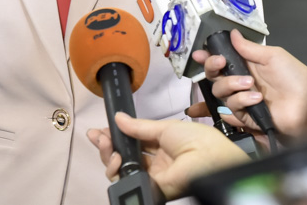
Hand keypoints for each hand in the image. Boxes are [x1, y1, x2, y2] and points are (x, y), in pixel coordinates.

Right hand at [87, 114, 246, 199]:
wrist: (209, 159)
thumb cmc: (196, 140)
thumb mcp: (165, 127)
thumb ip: (139, 126)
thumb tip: (119, 119)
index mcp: (162, 145)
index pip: (133, 141)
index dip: (117, 135)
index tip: (101, 129)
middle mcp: (156, 162)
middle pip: (125, 155)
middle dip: (108, 145)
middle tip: (97, 136)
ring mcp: (152, 175)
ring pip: (123, 169)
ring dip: (110, 156)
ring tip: (106, 144)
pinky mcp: (151, 188)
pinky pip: (128, 180)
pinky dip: (117, 170)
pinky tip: (116, 158)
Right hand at [187, 29, 306, 138]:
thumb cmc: (295, 77)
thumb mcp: (273, 56)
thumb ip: (249, 48)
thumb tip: (232, 34)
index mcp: (247, 67)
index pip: (221, 62)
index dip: (208, 58)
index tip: (200, 54)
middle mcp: (242, 83)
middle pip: (214, 78)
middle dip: (212, 68)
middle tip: (220, 63)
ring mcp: (244, 101)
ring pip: (220, 94)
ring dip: (232, 86)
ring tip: (250, 85)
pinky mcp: (247, 118)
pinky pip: (232, 111)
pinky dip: (241, 103)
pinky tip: (255, 100)